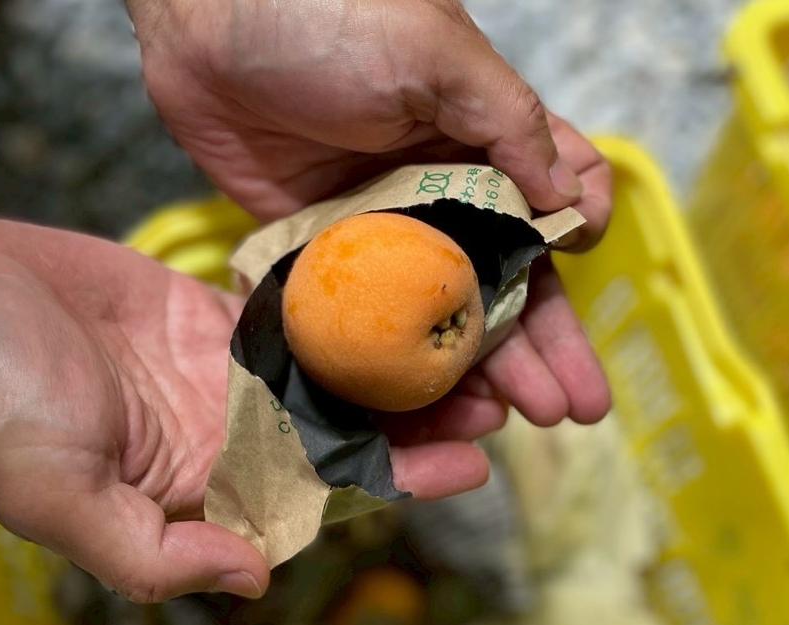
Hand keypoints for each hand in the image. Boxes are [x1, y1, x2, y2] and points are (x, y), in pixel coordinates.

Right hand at [0, 216, 602, 601]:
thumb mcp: (59, 495)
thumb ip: (154, 553)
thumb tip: (256, 577)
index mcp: (203, 484)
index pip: (324, 491)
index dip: (399, 480)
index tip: (470, 465)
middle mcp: (224, 431)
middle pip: (344, 430)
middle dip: (416, 419)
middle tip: (493, 397)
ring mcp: (220, 370)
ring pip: (330, 369)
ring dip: (393, 361)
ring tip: (465, 345)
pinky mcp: (207, 312)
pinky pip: (291, 311)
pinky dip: (343, 306)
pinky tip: (395, 295)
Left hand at [126, 0, 612, 465]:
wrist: (206, 18)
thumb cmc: (333, 13)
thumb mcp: (439, 55)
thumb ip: (511, 126)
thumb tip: (575, 204)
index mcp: (483, 139)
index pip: (553, 202)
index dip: (577, 245)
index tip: (582, 269)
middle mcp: (443, 192)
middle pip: (510, 280)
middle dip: (550, 343)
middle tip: (578, 408)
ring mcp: (387, 230)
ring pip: (449, 313)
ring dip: (493, 369)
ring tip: (530, 419)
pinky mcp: (328, 253)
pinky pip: (375, 318)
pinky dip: (406, 363)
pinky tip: (437, 406)